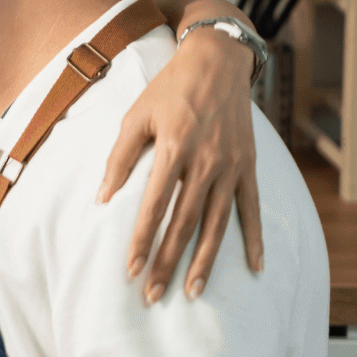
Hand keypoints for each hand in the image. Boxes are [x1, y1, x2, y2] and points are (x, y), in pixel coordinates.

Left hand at [98, 26, 263, 303]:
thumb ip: (119, 158)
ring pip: (218, 223)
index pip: (155, 205)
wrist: (217, 61)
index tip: (131, 269)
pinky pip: (252, 209)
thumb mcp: (135, 116)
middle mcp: (206, 161)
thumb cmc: (169, 89)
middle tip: (153, 294)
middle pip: (185, 222)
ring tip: (191, 292)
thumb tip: (102, 199)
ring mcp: (232, 166)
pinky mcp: (249, 166)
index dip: (142, 239)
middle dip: (167, 261)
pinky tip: (255, 267)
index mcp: (173, 147)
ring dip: (205, 261)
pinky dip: (254, 239)